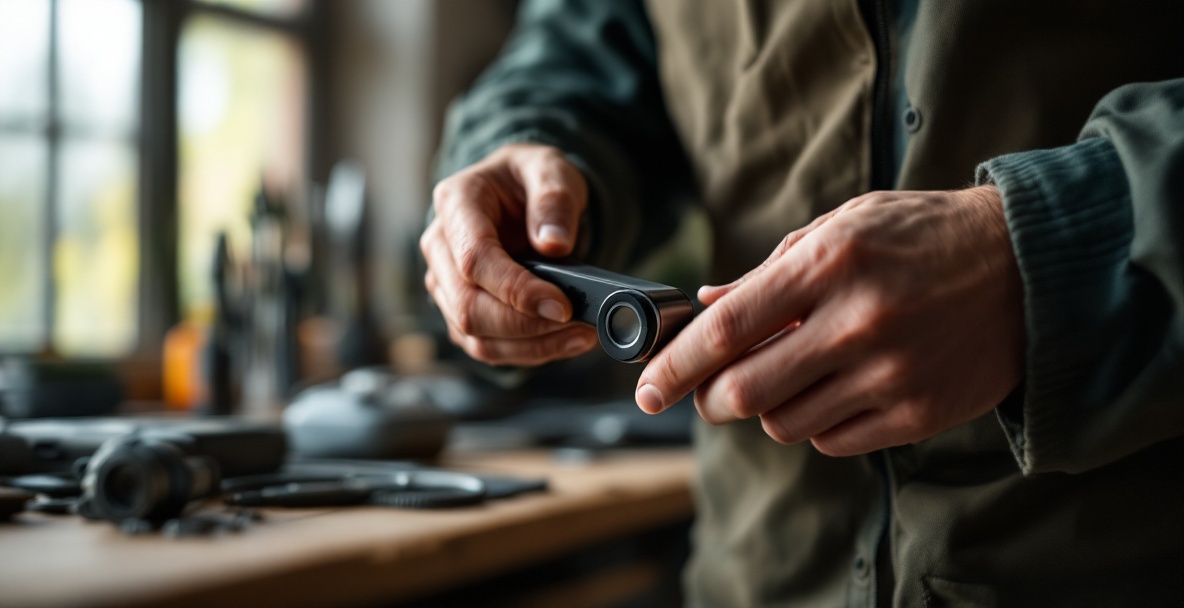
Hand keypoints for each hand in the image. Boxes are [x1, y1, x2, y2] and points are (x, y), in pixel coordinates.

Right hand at [421, 143, 597, 364]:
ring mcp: (446, 283)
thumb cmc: (530, 179)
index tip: (561, 304)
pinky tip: (565, 341)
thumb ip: (554, 199)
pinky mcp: (461, 311)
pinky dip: (528, 351)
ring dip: (530, 345)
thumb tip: (553, 244)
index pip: (474, 259)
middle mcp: (440, 246)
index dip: (516, 289)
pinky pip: (487, 346)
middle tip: (577, 323)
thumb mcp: (551, 169)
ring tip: (580, 336)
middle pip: (468, 306)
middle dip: (525, 324)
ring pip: (475, 335)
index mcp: (455, 203)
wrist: (520, 194)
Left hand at [634, 186, 1025, 455]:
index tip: (647, 389)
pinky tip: (834, 389)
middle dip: (711, 397)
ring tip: (792, 374)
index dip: (675, 365)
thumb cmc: (921, 237)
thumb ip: (769, 271)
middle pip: (744, 392)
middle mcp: (856, 323)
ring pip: (784, 423)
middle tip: (711, 388)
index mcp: (827, 264)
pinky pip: (833, 441)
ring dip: (769, 407)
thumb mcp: (841, 226)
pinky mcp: (917, 413)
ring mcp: (889, 374)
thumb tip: (705, 304)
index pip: (727, 329)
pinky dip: (817, 423)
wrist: (1025, 266)